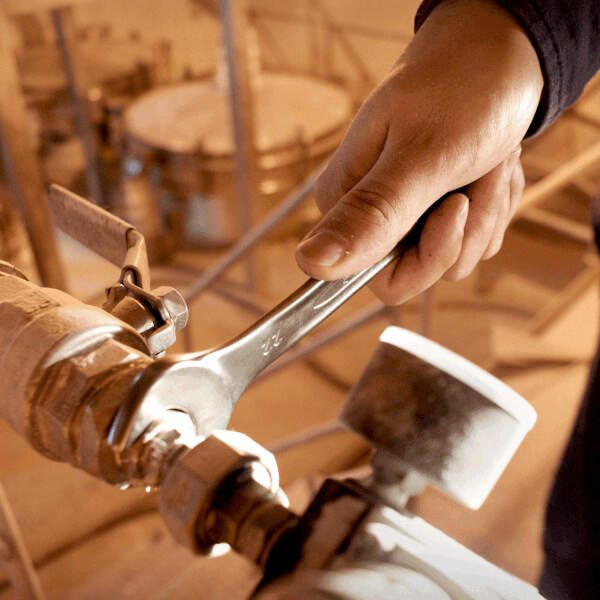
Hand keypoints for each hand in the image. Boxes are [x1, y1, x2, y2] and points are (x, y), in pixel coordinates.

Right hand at [295, 0, 542, 303]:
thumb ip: (371, 214)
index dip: (429, 258)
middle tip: (479, 171)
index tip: (455, 207)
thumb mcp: (421, 152)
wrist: (501, 52)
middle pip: (427, 271)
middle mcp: (371, 215)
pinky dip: (495, 205)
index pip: (384, 280)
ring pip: (459, 256)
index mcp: (348, 203)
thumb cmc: (460, 86)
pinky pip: (476, 239)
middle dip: (469, 228)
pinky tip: (491, 166)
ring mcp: (406, 215)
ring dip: (488, 211)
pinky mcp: (436, 211)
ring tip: (487, 160)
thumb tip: (313, 263)